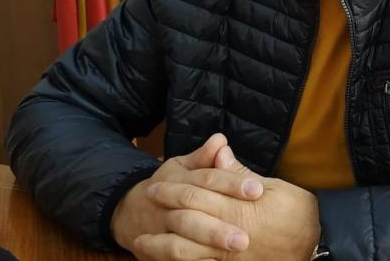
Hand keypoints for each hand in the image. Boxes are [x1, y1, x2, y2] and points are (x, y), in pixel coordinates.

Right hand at [110, 133, 265, 259]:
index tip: (257, 190)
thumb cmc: (168, 185)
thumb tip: (220, 140)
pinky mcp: (158, 251)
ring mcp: (161, 232)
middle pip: (192, 216)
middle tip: (246, 236)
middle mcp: (168, 207)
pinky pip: (173, 259)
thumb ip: (203, 157)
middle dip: (219, 226)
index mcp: (177, 180)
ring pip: (180, 243)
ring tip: (237, 248)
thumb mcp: (182, 166)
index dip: (232, 184)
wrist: (131, 212)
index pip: (207, 180)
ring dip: (207, 246)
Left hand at [135, 145, 320, 260]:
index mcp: (238, 208)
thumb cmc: (299, 214)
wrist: (318, 247)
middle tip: (147, 200)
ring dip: (161, 246)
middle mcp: (228, 233)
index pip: (198, 194)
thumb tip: (218, 151)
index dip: (175, 187)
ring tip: (141, 243)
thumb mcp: (275, 187)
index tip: (156, 183)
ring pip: (185, 251)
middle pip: (186, 219)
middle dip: (165, 209)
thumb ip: (240, 174)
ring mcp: (227, 257)